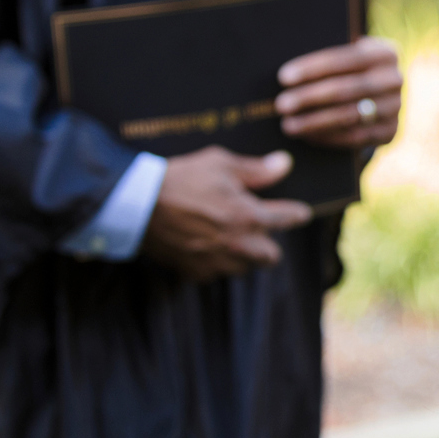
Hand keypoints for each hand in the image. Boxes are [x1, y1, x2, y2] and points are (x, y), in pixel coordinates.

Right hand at [142, 147, 313, 279]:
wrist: (137, 204)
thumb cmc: (181, 178)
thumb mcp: (220, 164)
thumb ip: (256, 170)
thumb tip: (284, 164)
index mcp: (249, 216)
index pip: (288, 219)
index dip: (297, 214)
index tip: (301, 213)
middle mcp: (238, 244)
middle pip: (272, 256)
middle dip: (269, 243)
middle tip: (258, 229)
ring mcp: (217, 262)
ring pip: (245, 267)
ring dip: (244, 255)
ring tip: (230, 238)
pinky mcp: (195, 272)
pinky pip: (216, 273)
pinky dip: (216, 263)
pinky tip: (206, 247)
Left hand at [275, 37, 402, 148]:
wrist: (382, 96)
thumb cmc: (351, 71)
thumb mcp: (349, 58)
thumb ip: (330, 61)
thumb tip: (288, 75)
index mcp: (385, 52)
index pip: (345, 59)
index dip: (312, 68)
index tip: (283, 77)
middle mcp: (395, 79)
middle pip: (345, 89)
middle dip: (309, 97)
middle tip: (281, 105)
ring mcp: (396, 107)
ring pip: (349, 116)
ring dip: (314, 122)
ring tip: (288, 125)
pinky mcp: (391, 131)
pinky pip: (355, 137)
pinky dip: (328, 137)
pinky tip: (306, 136)